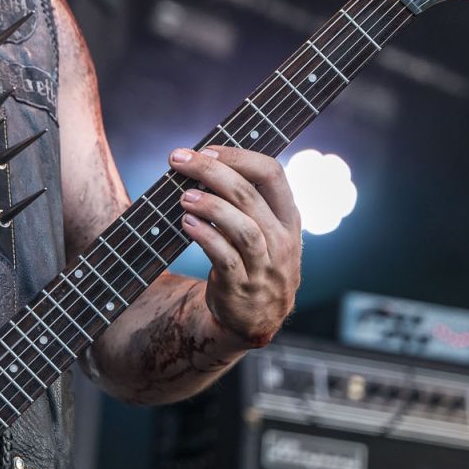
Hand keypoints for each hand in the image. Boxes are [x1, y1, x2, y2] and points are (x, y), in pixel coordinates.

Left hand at [168, 145, 301, 348]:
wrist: (252, 318)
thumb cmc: (252, 261)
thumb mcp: (264, 229)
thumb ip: (245, 199)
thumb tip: (201, 159)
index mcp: (289, 217)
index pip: (273, 173)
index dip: (239, 156)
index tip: (207, 149)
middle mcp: (282, 240)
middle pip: (250, 195)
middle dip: (212, 172)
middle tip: (179, 159)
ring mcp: (265, 266)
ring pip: (243, 228)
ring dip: (210, 206)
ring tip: (183, 196)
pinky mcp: (243, 287)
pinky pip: (225, 258)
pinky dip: (205, 237)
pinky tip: (186, 223)